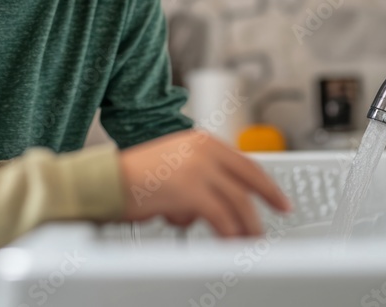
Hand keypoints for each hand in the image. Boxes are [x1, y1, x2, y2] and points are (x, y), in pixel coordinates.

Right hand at [118, 130, 291, 237]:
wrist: (107, 181)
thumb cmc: (134, 178)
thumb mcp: (174, 163)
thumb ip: (201, 172)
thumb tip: (226, 196)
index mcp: (201, 141)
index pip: (245, 162)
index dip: (265, 183)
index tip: (278, 198)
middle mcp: (203, 150)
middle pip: (249, 179)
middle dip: (268, 202)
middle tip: (278, 217)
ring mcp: (199, 169)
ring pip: (238, 202)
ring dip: (247, 226)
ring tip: (249, 241)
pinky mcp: (191, 191)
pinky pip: (222, 218)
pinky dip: (229, 234)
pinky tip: (230, 243)